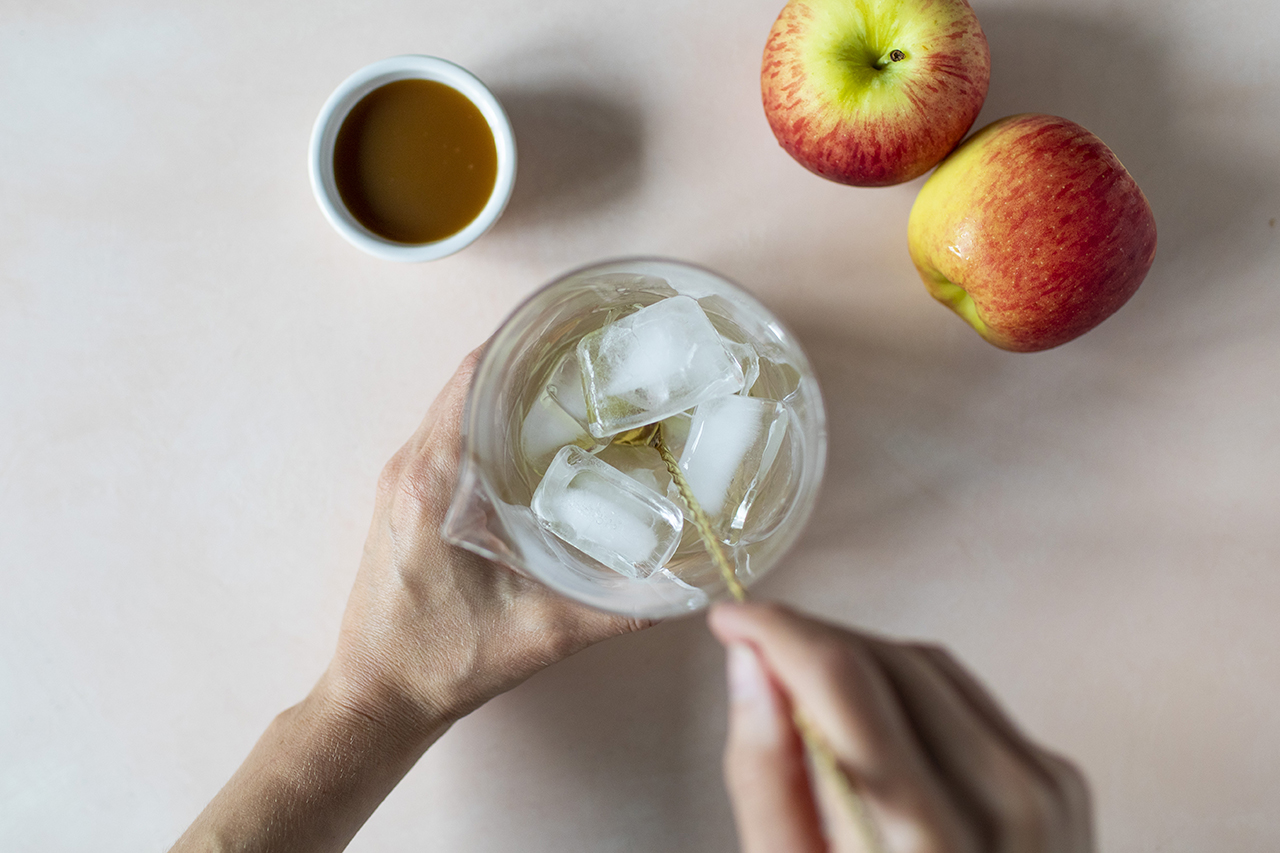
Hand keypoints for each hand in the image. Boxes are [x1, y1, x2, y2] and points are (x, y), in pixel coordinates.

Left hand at [320, 345, 648, 741]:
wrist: (379, 698)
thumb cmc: (443, 664)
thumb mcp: (545, 633)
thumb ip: (619, 607)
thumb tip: (684, 584)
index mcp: (434, 482)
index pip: (474, 376)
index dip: (526, 342)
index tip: (574, 328)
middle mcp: (409, 468)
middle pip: (467, 381)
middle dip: (528, 360)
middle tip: (589, 356)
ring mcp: (401, 481)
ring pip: (455, 406)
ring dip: (506, 389)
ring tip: (570, 387)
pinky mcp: (403, 499)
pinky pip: (447, 436)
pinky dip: (488, 420)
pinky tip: (534, 438)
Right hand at [709, 602, 1091, 852]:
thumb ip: (768, 779)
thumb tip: (750, 665)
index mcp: (927, 849)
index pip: (847, 683)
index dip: (778, 632)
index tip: (730, 617)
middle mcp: (1005, 808)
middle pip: (889, 661)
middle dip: (812, 641)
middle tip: (755, 655)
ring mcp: (1047, 793)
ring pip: (929, 664)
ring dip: (857, 658)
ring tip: (805, 689)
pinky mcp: (1062, 782)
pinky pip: (967, 694)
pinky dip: (906, 688)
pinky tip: (871, 720)